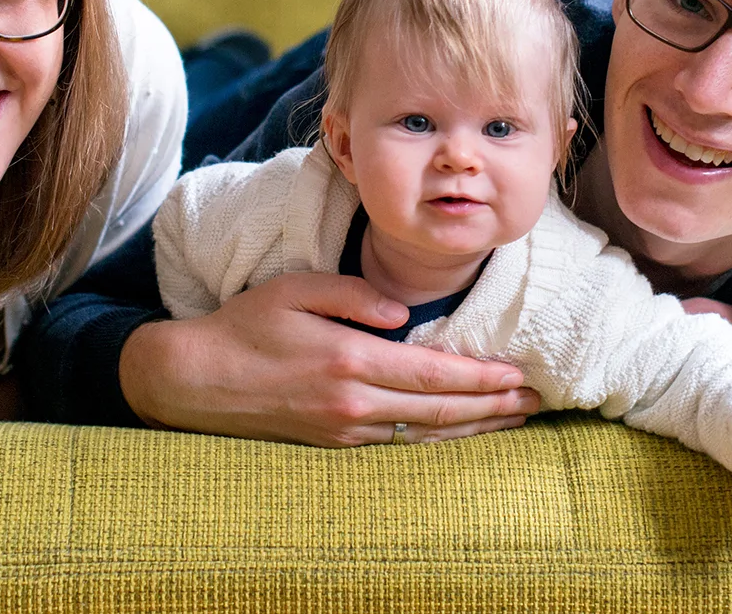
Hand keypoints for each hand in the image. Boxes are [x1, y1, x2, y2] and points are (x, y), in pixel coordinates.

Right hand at [120, 272, 540, 446]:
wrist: (195, 380)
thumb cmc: (245, 325)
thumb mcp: (295, 289)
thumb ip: (353, 294)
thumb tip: (402, 311)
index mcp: (349, 360)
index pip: (432, 373)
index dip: (481, 377)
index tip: (519, 375)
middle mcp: (353, 403)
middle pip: (440, 411)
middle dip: (493, 407)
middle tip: (536, 401)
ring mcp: (344, 430)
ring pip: (424, 434)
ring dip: (474, 428)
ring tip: (513, 420)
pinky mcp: (333, 443)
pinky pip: (398, 443)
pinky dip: (436, 438)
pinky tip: (458, 432)